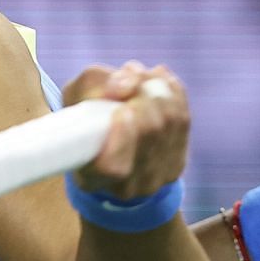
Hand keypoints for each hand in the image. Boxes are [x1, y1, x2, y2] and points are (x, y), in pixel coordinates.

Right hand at [62, 61, 189, 201]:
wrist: (108, 139)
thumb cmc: (86, 117)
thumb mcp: (76, 96)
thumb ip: (94, 86)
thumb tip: (127, 84)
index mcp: (90, 178)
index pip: (111, 167)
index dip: (122, 135)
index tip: (121, 109)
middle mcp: (124, 187)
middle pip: (149, 134)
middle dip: (143, 94)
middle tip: (129, 73)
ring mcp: (155, 179)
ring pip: (170, 122)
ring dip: (157, 89)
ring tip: (140, 76)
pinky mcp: (176, 164)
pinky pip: (183, 120)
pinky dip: (172, 93)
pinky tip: (158, 82)